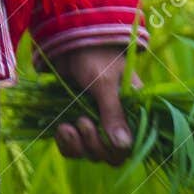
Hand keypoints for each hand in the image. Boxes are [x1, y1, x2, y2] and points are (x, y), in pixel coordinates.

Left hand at [43, 43, 142, 164]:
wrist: (67, 38)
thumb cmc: (92, 54)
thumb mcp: (104, 82)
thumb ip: (113, 113)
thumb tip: (124, 146)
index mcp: (131, 112)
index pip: (130, 148)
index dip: (115, 150)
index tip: (101, 134)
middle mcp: (115, 121)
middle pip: (109, 155)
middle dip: (94, 145)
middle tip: (82, 122)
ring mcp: (95, 122)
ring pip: (90, 152)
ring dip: (78, 146)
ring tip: (67, 127)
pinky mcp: (75, 121)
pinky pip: (73, 146)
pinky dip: (66, 143)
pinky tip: (61, 129)